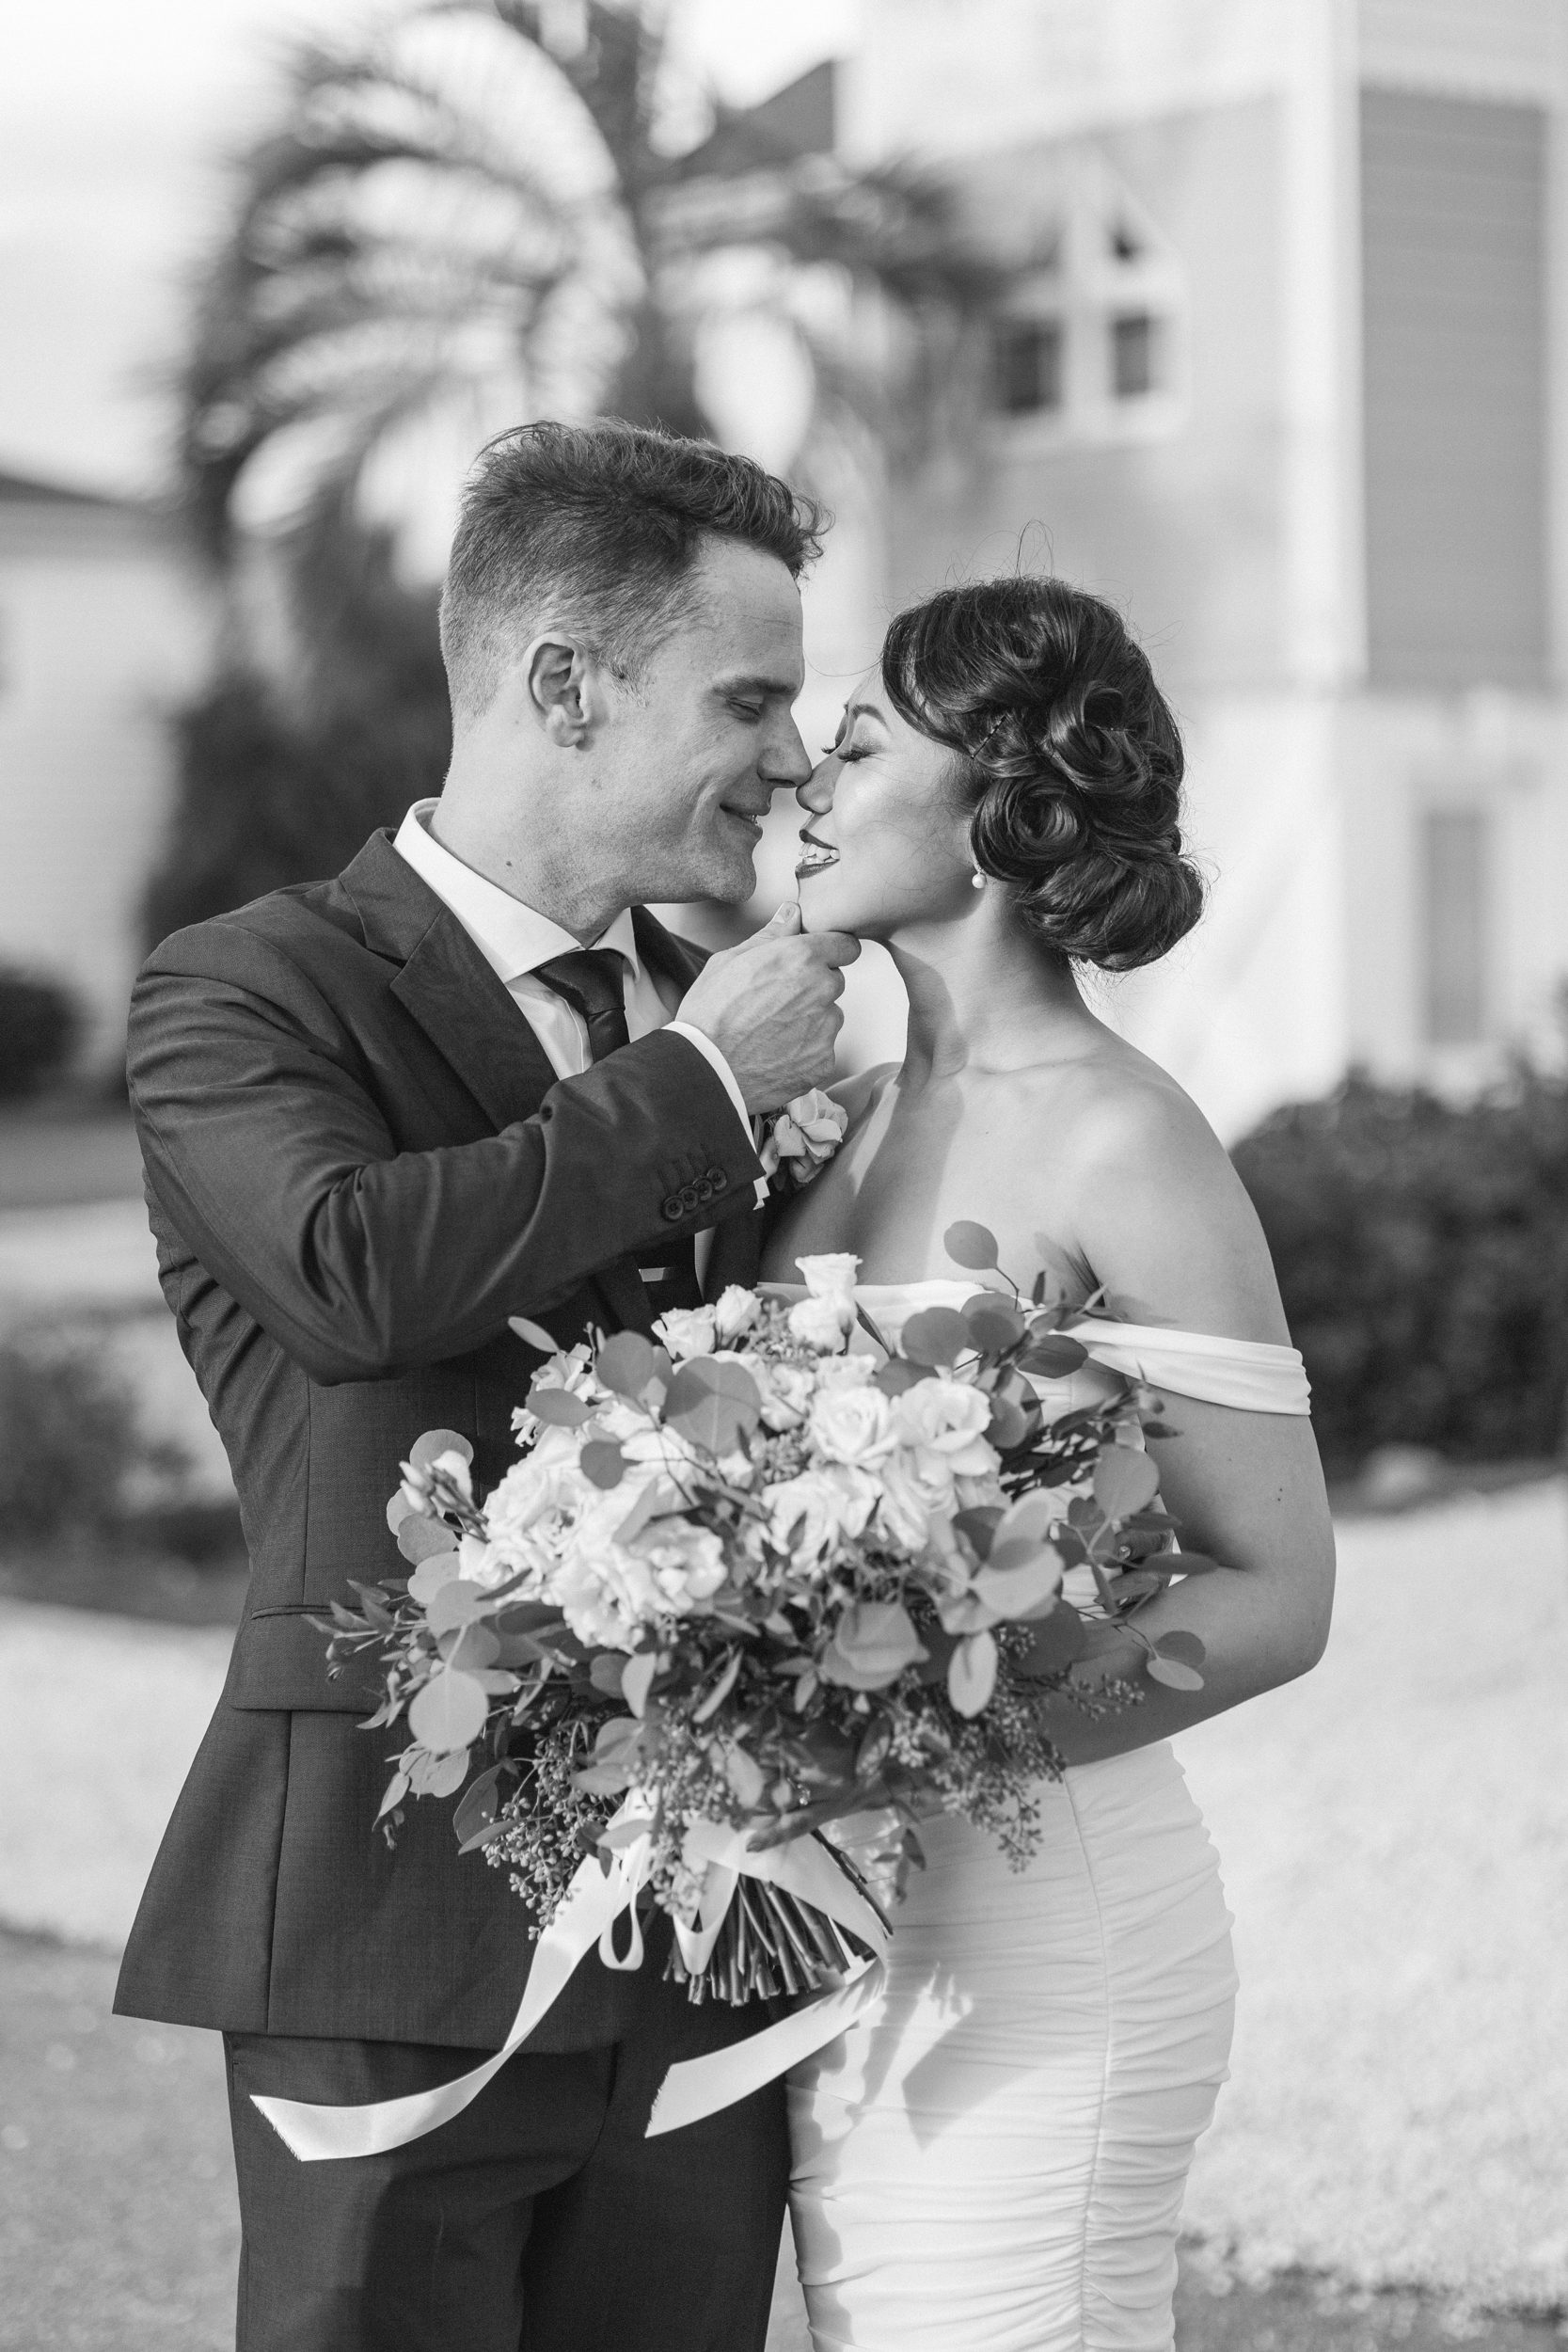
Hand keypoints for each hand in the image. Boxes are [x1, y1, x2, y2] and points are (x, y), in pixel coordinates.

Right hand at [678, 903, 860, 1111]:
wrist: (705, 1071)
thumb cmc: (709, 1013)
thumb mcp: (729, 961)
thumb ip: (770, 936)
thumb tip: (792, 912)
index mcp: (801, 958)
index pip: (846, 945)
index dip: (830, 951)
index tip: (815, 960)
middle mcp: (822, 990)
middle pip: (834, 981)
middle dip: (814, 987)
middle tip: (776, 1001)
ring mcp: (826, 1028)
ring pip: (829, 1017)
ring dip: (810, 1020)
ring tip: (770, 1031)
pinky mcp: (823, 1061)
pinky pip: (821, 1049)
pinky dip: (804, 1051)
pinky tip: (774, 1053)